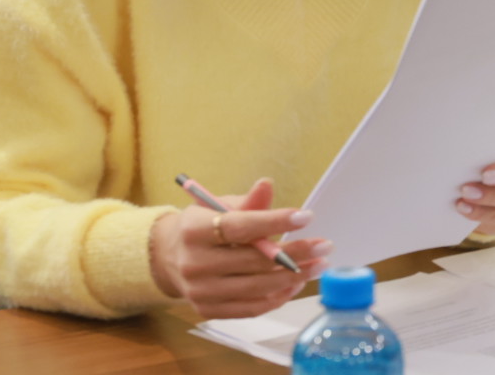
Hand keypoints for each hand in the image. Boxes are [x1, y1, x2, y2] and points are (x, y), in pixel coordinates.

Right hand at [149, 178, 329, 317]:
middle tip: (324, 246)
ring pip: (256, 287)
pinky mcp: (208, 310)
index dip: (275, 222)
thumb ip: (247, 202)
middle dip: (296, 253)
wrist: (170, 257)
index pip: (240, 227)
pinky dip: (277, 297)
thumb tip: (266, 184)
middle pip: (254, 260)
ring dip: (294, 277)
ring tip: (318, 265)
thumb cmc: (203, 226)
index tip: (306, 217)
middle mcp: (194, 263)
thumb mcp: (219, 206)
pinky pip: (250, 308)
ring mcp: (200, 291)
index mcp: (194, 230)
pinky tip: (296, 283)